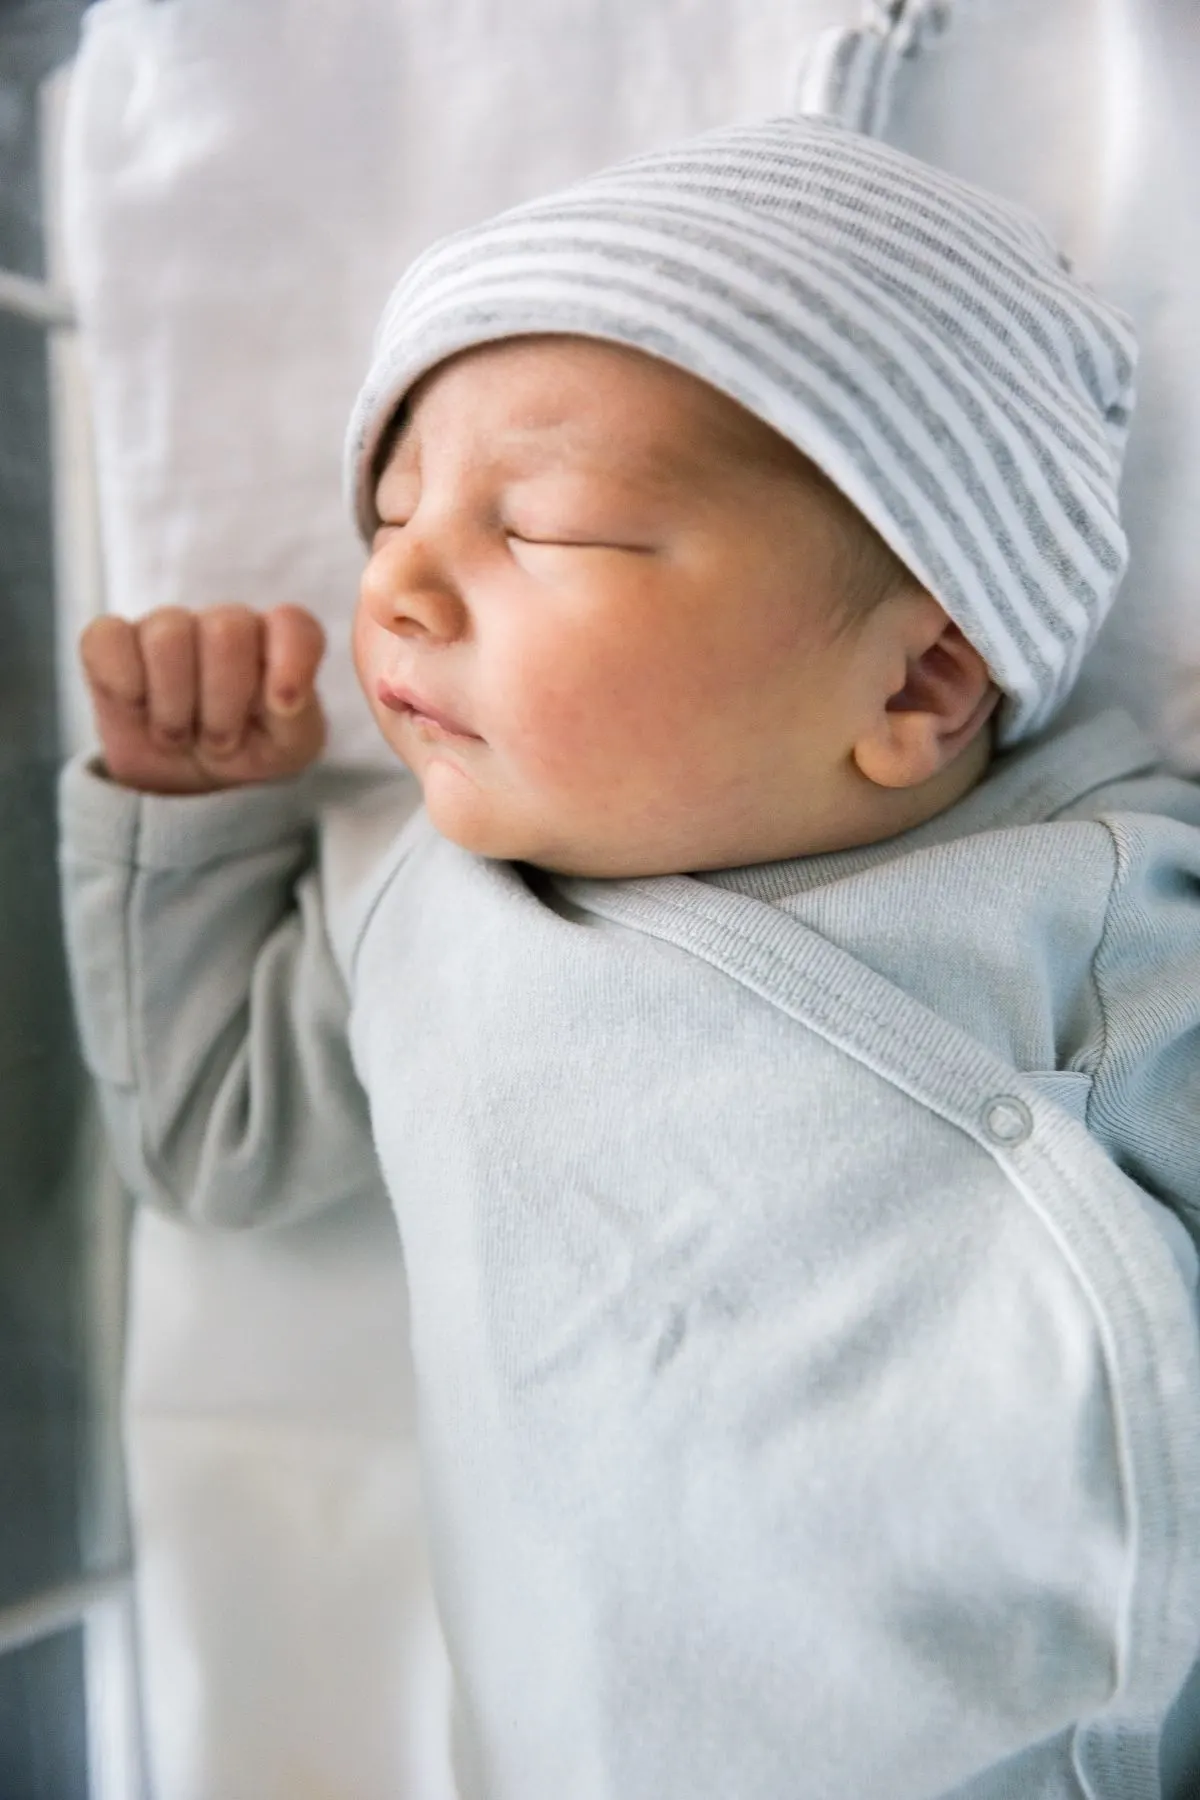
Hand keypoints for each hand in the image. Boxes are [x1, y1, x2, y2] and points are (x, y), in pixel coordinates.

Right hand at [79, 604, 327, 794]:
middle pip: (227, 630)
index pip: (294, 625)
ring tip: (179, 734)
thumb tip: (284, 698)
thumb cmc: (246, 751)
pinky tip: (136, 707)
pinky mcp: (111, 640)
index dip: (291, 662)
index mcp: (277, 642)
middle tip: (219, 740)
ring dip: (174, 709)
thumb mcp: (287, 749)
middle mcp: (224, 624)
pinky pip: (107, 638)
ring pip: (168, 636)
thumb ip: (300, 719)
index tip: (283, 707)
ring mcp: (166, 627)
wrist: (187, 779)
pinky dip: (122, 683)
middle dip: (221, 705)